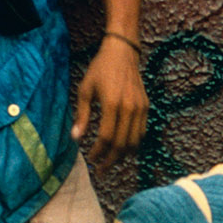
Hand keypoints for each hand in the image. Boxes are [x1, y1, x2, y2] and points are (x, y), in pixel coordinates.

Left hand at [73, 34, 147, 175]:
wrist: (123, 52)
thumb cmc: (100, 69)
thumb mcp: (85, 90)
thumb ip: (82, 116)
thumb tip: (76, 138)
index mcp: (112, 104)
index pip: (106, 137)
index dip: (98, 152)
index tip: (90, 159)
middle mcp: (129, 108)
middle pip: (122, 144)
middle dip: (111, 160)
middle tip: (101, 170)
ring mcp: (140, 108)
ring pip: (135, 141)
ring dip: (123, 155)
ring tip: (111, 162)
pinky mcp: (146, 106)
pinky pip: (142, 132)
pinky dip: (133, 144)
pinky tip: (123, 149)